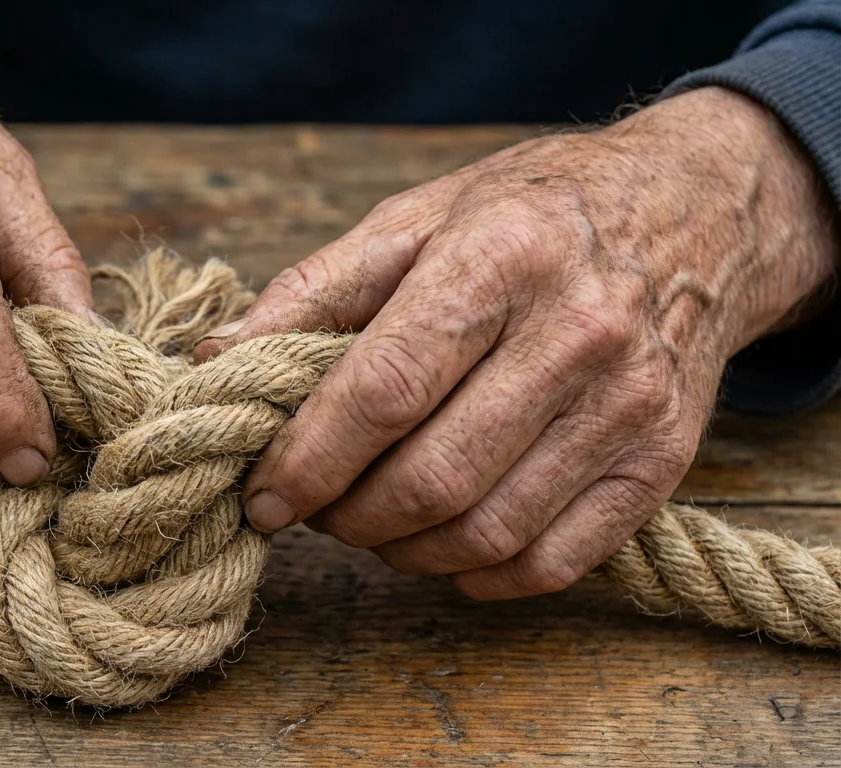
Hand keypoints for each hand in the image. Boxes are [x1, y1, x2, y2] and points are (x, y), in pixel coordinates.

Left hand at [197, 87, 836, 597]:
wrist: (695, 215)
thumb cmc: (531, 214)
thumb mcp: (415, 219)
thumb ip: (310, 294)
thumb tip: (212, 362)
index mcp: (503, 256)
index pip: (384, 390)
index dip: (307, 459)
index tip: (261, 496)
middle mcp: (579, 332)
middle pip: (432, 478)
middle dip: (345, 516)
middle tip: (313, 506)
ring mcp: (631, 404)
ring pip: (486, 532)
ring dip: (400, 550)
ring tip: (369, 520)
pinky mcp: (663, 461)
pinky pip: (553, 562)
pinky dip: (477, 576)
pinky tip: (441, 544)